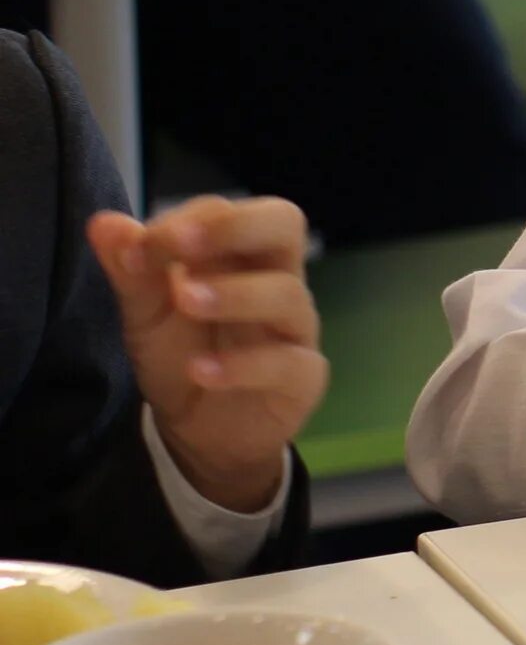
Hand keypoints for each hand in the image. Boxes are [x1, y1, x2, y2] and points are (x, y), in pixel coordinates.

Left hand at [85, 197, 326, 513]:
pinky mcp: (303, 378)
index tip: (139, 247)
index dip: (187, 221)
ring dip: (234, 294)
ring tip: (186, 302)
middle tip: (183, 244)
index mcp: (240, 255)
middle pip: (285, 225)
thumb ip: (131, 271)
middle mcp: (276, 280)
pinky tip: (200, 370)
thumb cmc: (182, 357)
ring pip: (287, 294)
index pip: (229, 212)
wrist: (201, 431)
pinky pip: (286, 364)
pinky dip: (242, 366)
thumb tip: (103, 223)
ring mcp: (294, 328)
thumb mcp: (146, 315)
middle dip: (236, 226)